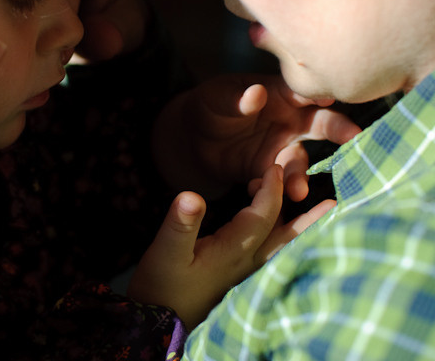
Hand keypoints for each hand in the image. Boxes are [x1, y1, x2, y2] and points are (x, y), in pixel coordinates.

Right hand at [127, 165, 335, 329]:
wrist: (159, 325)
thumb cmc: (161, 286)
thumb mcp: (165, 251)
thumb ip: (181, 223)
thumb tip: (191, 195)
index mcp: (232, 250)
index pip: (262, 214)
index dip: (271, 189)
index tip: (275, 167)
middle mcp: (246, 263)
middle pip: (285, 237)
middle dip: (307, 217)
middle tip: (333, 202)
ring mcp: (244, 275)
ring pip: (280, 249)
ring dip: (298, 230)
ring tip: (319, 216)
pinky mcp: (236, 282)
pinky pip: (270, 257)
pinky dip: (282, 242)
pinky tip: (280, 239)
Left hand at [153, 74, 360, 200]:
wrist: (193, 137)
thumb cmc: (212, 105)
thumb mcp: (218, 98)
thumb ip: (238, 99)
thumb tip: (257, 92)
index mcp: (281, 94)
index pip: (304, 91)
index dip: (317, 93)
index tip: (327, 100)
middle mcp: (291, 121)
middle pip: (322, 125)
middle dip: (339, 131)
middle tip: (353, 138)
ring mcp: (282, 149)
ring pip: (299, 162)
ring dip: (300, 176)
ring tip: (297, 191)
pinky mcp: (269, 173)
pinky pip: (277, 184)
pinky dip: (271, 190)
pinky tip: (256, 191)